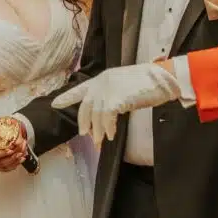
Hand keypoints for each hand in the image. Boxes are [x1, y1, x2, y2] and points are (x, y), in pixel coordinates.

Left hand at [50, 62, 181, 145]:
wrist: (163, 78)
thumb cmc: (148, 83)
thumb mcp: (124, 86)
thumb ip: (111, 95)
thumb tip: (105, 114)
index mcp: (102, 79)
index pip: (80, 89)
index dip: (67, 98)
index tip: (54, 104)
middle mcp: (102, 83)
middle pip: (86, 107)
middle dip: (84, 123)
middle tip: (86, 135)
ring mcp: (109, 89)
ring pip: (96, 115)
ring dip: (98, 130)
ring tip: (100, 140)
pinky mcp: (118, 98)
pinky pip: (107, 118)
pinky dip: (108, 128)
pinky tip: (111, 134)